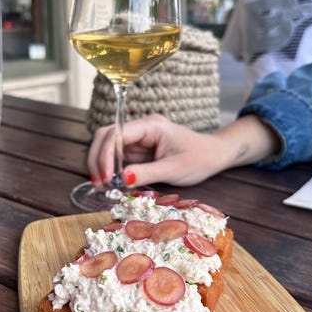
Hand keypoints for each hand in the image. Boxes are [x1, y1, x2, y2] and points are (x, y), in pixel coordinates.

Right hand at [87, 113, 280, 187]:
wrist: (214, 156)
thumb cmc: (199, 159)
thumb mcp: (174, 170)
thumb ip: (146, 173)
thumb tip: (119, 179)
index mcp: (151, 125)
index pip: (117, 134)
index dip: (104, 154)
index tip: (104, 177)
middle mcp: (142, 127)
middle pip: (106, 136)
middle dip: (97, 158)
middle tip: (98, 184)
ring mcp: (139, 137)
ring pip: (109, 146)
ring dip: (102, 165)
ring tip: (103, 186)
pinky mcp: (140, 148)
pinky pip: (118, 156)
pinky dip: (111, 169)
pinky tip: (111, 183)